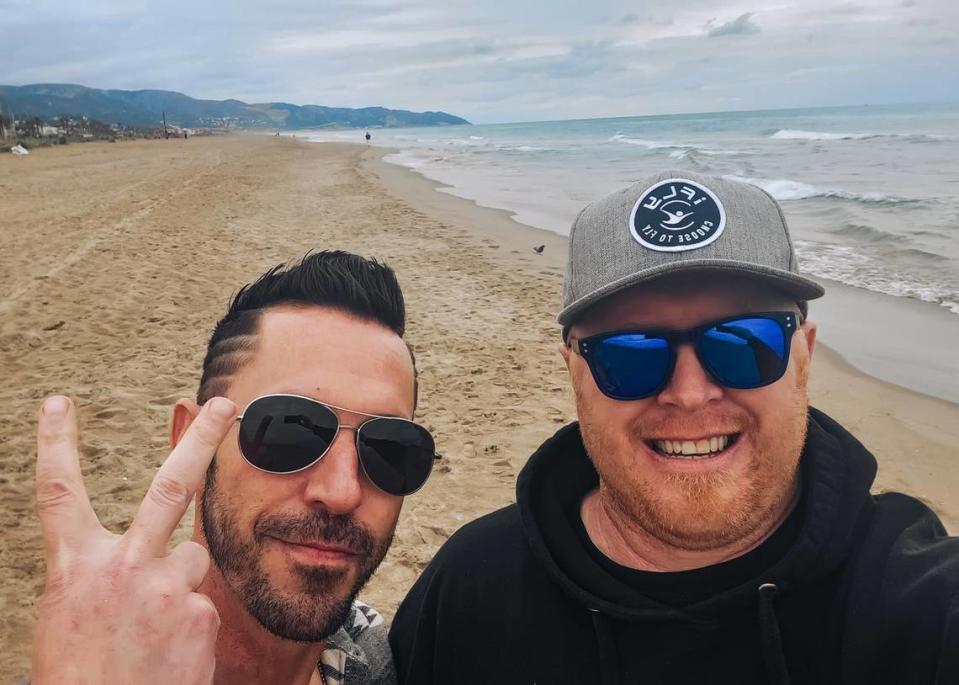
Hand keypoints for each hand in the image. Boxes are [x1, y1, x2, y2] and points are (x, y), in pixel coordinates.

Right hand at [32, 395, 236, 684]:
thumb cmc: (81, 676)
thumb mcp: (71, 615)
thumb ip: (104, 575)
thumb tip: (143, 557)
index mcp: (76, 567)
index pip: (58, 491)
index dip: (54, 443)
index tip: (58, 404)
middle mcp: (125, 567)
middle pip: (170, 486)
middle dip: (201, 439)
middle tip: (224, 404)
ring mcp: (168, 587)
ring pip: (191, 559)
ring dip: (178, 581)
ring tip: (154, 627)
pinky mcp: (200, 613)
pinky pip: (199, 602)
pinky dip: (186, 621)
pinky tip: (167, 653)